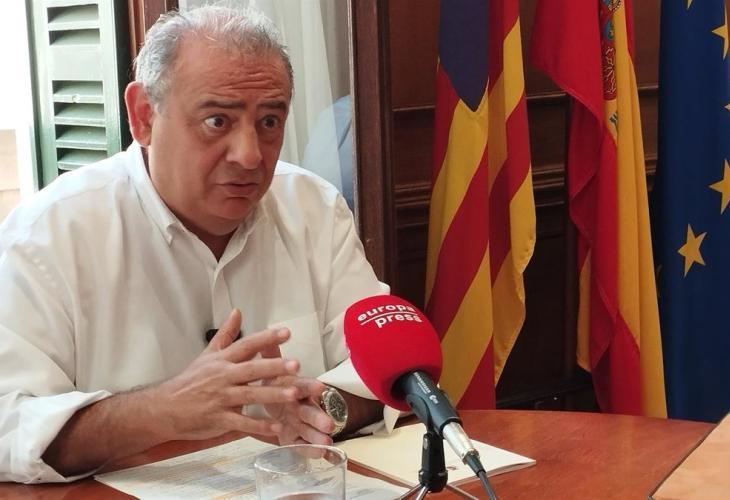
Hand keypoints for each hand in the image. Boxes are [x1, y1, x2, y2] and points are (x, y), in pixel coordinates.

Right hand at [153, 309, 305, 440]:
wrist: (164, 407)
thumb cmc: (190, 380)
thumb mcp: (207, 354)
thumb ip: (227, 334)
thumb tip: (238, 312)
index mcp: (222, 360)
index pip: (246, 345)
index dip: (266, 338)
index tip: (286, 332)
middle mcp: (223, 377)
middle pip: (252, 370)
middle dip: (274, 367)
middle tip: (296, 364)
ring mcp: (221, 399)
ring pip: (250, 396)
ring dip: (272, 395)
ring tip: (293, 394)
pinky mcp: (219, 419)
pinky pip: (242, 424)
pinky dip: (259, 426)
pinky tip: (277, 427)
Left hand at [262, 341, 334, 445]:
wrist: (277, 404)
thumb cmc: (278, 384)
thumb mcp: (273, 369)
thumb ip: (272, 353)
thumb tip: (271, 330)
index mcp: (295, 387)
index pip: (303, 385)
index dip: (310, 386)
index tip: (319, 387)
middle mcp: (301, 405)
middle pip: (311, 410)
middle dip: (320, 417)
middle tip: (329, 423)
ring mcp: (300, 423)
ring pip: (311, 429)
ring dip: (319, 436)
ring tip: (328, 442)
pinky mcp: (295, 437)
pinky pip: (303, 445)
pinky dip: (311, 449)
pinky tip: (321, 453)